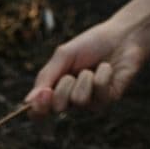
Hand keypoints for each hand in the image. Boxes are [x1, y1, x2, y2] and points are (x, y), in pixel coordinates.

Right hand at [26, 0, 149, 117]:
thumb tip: (27, 102)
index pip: (39, 112)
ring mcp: (91, 103)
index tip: (44, 93)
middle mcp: (72, 102)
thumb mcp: (63, 56)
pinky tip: (107, 68)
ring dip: (84, 78)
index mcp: (56, 91)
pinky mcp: (109, 100)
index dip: (38, 109)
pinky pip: (99, 91)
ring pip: (79, 100)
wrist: (122, 36)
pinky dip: (102, 74)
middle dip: (63, 86)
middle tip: (72, 73)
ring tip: (92, 68)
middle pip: (57, 107)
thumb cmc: (90, 45)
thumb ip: (46, 78)